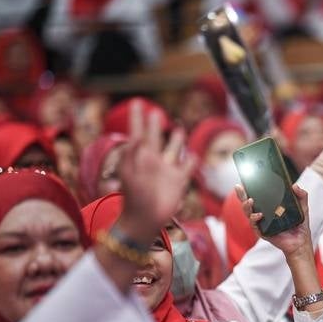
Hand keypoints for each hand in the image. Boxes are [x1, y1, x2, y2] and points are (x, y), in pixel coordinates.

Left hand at [116, 102, 195, 242]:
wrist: (144, 219)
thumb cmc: (133, 197)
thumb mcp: (130, 172)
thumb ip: (132, 153)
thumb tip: (136, 137)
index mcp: (138, 156)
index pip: (137, 131)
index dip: (136, 117)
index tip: (137, 102)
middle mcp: (153, 160)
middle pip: (156, 137)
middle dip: (154, 124)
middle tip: (154, 111)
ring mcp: (167, 170)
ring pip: (174, 149)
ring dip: (178, 139)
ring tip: (180, 128)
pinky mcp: (179, 181)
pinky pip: (188, 166)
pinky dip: (192, 159)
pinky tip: (192, 155)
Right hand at [238, 183, 312, 257]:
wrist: (301, 241)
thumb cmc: (299, 225)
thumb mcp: (302, 207)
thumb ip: (301, 195)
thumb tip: (294, 186)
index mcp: (269, 207)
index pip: (256, 196)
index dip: (248, 189)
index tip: (244, 181)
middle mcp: (262, 214)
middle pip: (248, 203)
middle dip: (241, 195)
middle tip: (239, 187)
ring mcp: (261, 223)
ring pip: (248, 213)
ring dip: (246, 206)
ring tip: (250, 200)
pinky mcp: (262, 232)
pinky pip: (255, 225)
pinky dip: (255, 219)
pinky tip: (259, 215)